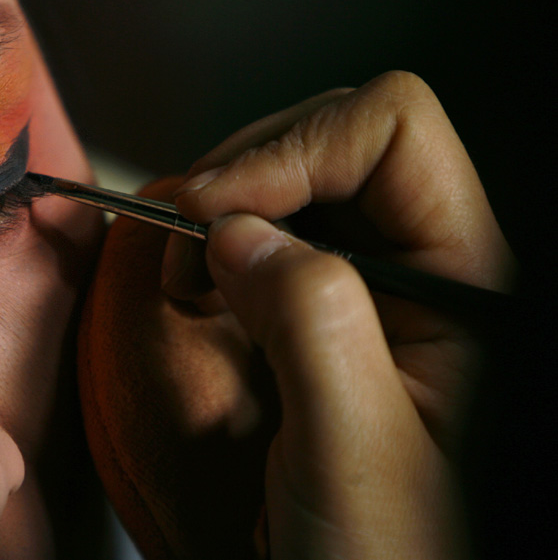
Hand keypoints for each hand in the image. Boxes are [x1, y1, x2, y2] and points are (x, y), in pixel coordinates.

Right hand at [165, 71, 513, 557]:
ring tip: (186, 271)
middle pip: (340, 139)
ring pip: (298, 180)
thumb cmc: (386, 557)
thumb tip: (237, 230)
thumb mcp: (351, 450)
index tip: (213, 209)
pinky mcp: (326, 310)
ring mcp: (374, 288)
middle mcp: (426, 272)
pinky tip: (200, 285)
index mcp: (467, 288)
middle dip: (247, 175)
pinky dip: (218, 242)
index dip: (295, 148)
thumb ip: (309, 322)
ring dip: (225, 207)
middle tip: (184, 239)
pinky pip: (271, 233)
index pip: (392, 133)